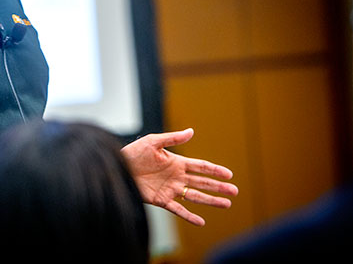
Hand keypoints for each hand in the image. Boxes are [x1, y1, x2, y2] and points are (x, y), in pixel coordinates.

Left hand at [121, 128, 237, 226]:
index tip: (229, 174)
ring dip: (211, 201)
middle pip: (202, 183)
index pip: (200, 167)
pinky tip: (201, 221)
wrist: (117, 168)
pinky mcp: (161, 200)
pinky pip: (178, 209)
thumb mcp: (152, 142)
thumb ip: (172, 138)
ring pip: (195, 197)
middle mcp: (176, 177)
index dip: (215, 170)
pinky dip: (189, 216)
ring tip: (227, 204)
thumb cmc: (133, 153)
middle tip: (235, 191)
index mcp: (176, 162)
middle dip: (219, 187)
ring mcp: (170, 189)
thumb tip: (191, 131)